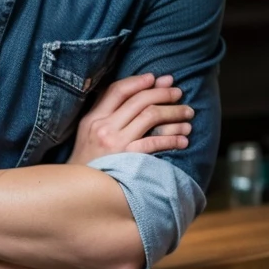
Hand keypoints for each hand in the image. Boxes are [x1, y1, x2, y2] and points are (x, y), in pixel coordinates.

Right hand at [68, 73, 192, 165]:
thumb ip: (103, 113)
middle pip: (138, 101)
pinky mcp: (128, 160)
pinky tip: (183, 139)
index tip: (155, 77)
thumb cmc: (87, 161)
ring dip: (173, 113)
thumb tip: (130, 93)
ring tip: (188, 114)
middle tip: (178, 92)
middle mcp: (104, 126)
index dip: (139, 81)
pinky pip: (154, 142)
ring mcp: (116, 143)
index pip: (118, 90)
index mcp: (93, 117)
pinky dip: (172, 138)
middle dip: (162, 93)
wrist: (80, 191)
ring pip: (150, 117)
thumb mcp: (86, 132)